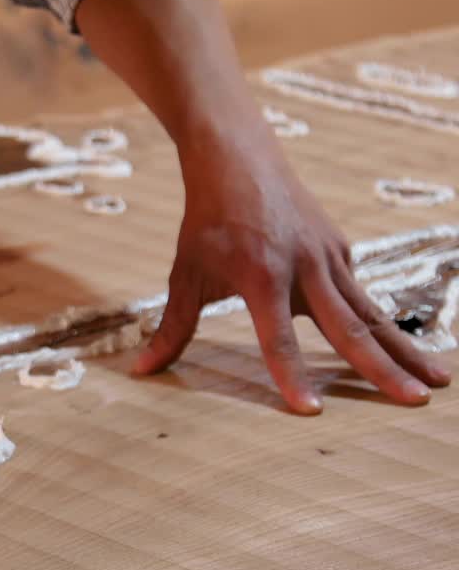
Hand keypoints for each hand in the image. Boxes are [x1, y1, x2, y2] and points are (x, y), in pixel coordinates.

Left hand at [132, 125, 451, 413]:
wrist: (238, 158)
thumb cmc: (207, 221)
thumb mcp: (186, 273)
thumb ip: (172, 327)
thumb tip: (140, 371)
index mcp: (261, 275)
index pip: (276, 338)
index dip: (291, 375)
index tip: (310, 411)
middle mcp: (304, 267)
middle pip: (347, 327)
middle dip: (382, 369)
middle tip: (413, 402)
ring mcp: (329, 257)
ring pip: (371, 312)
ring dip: (404, 348)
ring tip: (437, 382)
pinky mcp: (341, 250)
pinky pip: (361, 294)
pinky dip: (384, 324)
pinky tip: (403, 352)